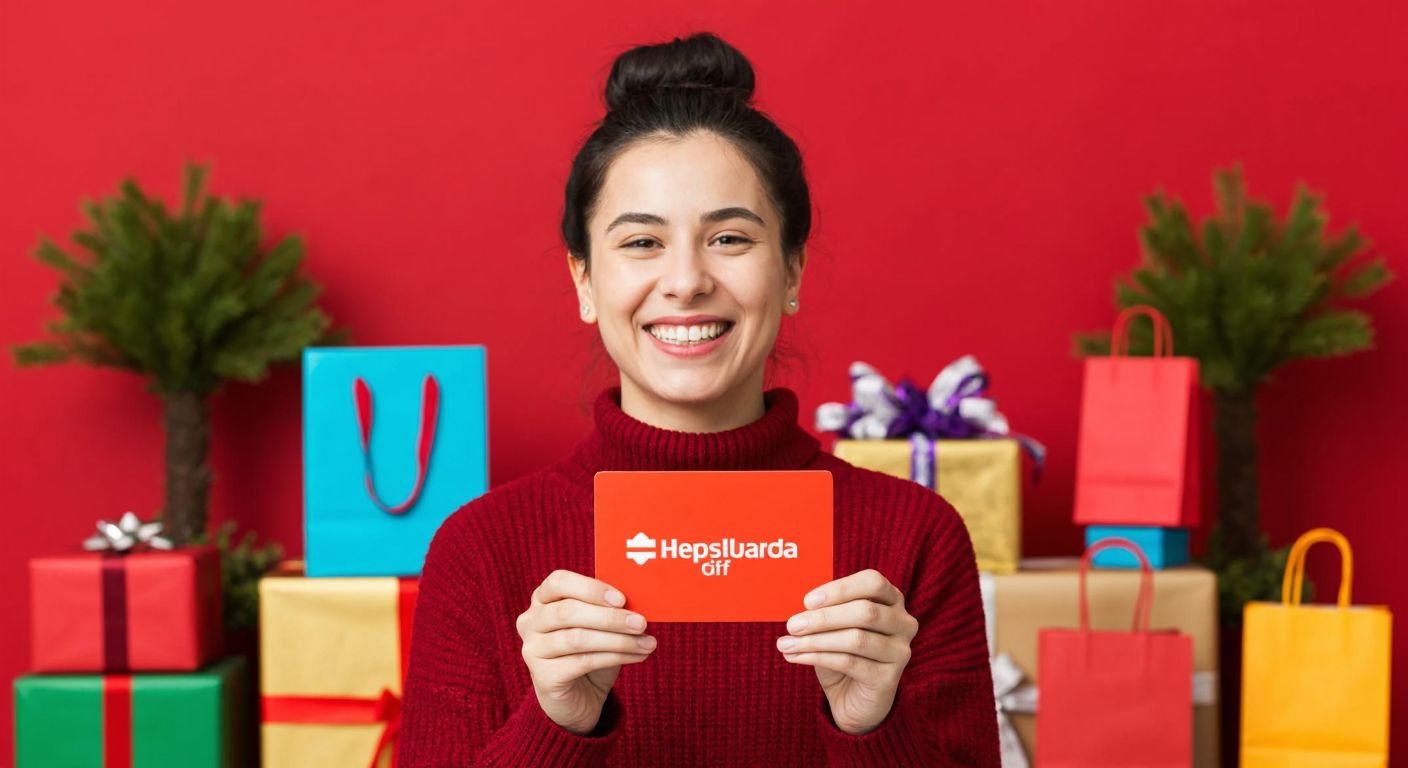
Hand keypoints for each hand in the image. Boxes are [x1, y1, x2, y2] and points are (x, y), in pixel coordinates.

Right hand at [516, 569, 655, 734]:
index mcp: (542, 599)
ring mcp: (532, 650)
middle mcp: (530, 621)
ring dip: (618, 640)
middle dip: (610, 617)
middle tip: (641, 623)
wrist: (578, 696)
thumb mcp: (599, 625)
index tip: (622, 599)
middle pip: (568, 611)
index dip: (591, 588)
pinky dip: (614, 658)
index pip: (559, 582)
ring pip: (577, 638)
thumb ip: (610, 608)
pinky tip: (637, 657)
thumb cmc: (590, 651)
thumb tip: (640, 600)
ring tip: (647, 643)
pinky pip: (582, 662)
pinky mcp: (543, 676)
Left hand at [776, 568, 917, 734]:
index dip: (840, 589)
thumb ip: (824, 612)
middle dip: (824, 618)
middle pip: (866, 612)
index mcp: (892, 600)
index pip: (873, 582)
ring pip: (856, 639)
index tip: (807, 601)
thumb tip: (800, 608)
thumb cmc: (842, 654)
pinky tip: (796, 657)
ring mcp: (900, 652)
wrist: (854, 700)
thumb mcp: (833, 627)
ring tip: (787, 644)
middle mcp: (903, 623)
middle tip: (792, 625)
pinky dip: (818, 657)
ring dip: (816, 640)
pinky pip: (850, 663)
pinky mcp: (889, 679)